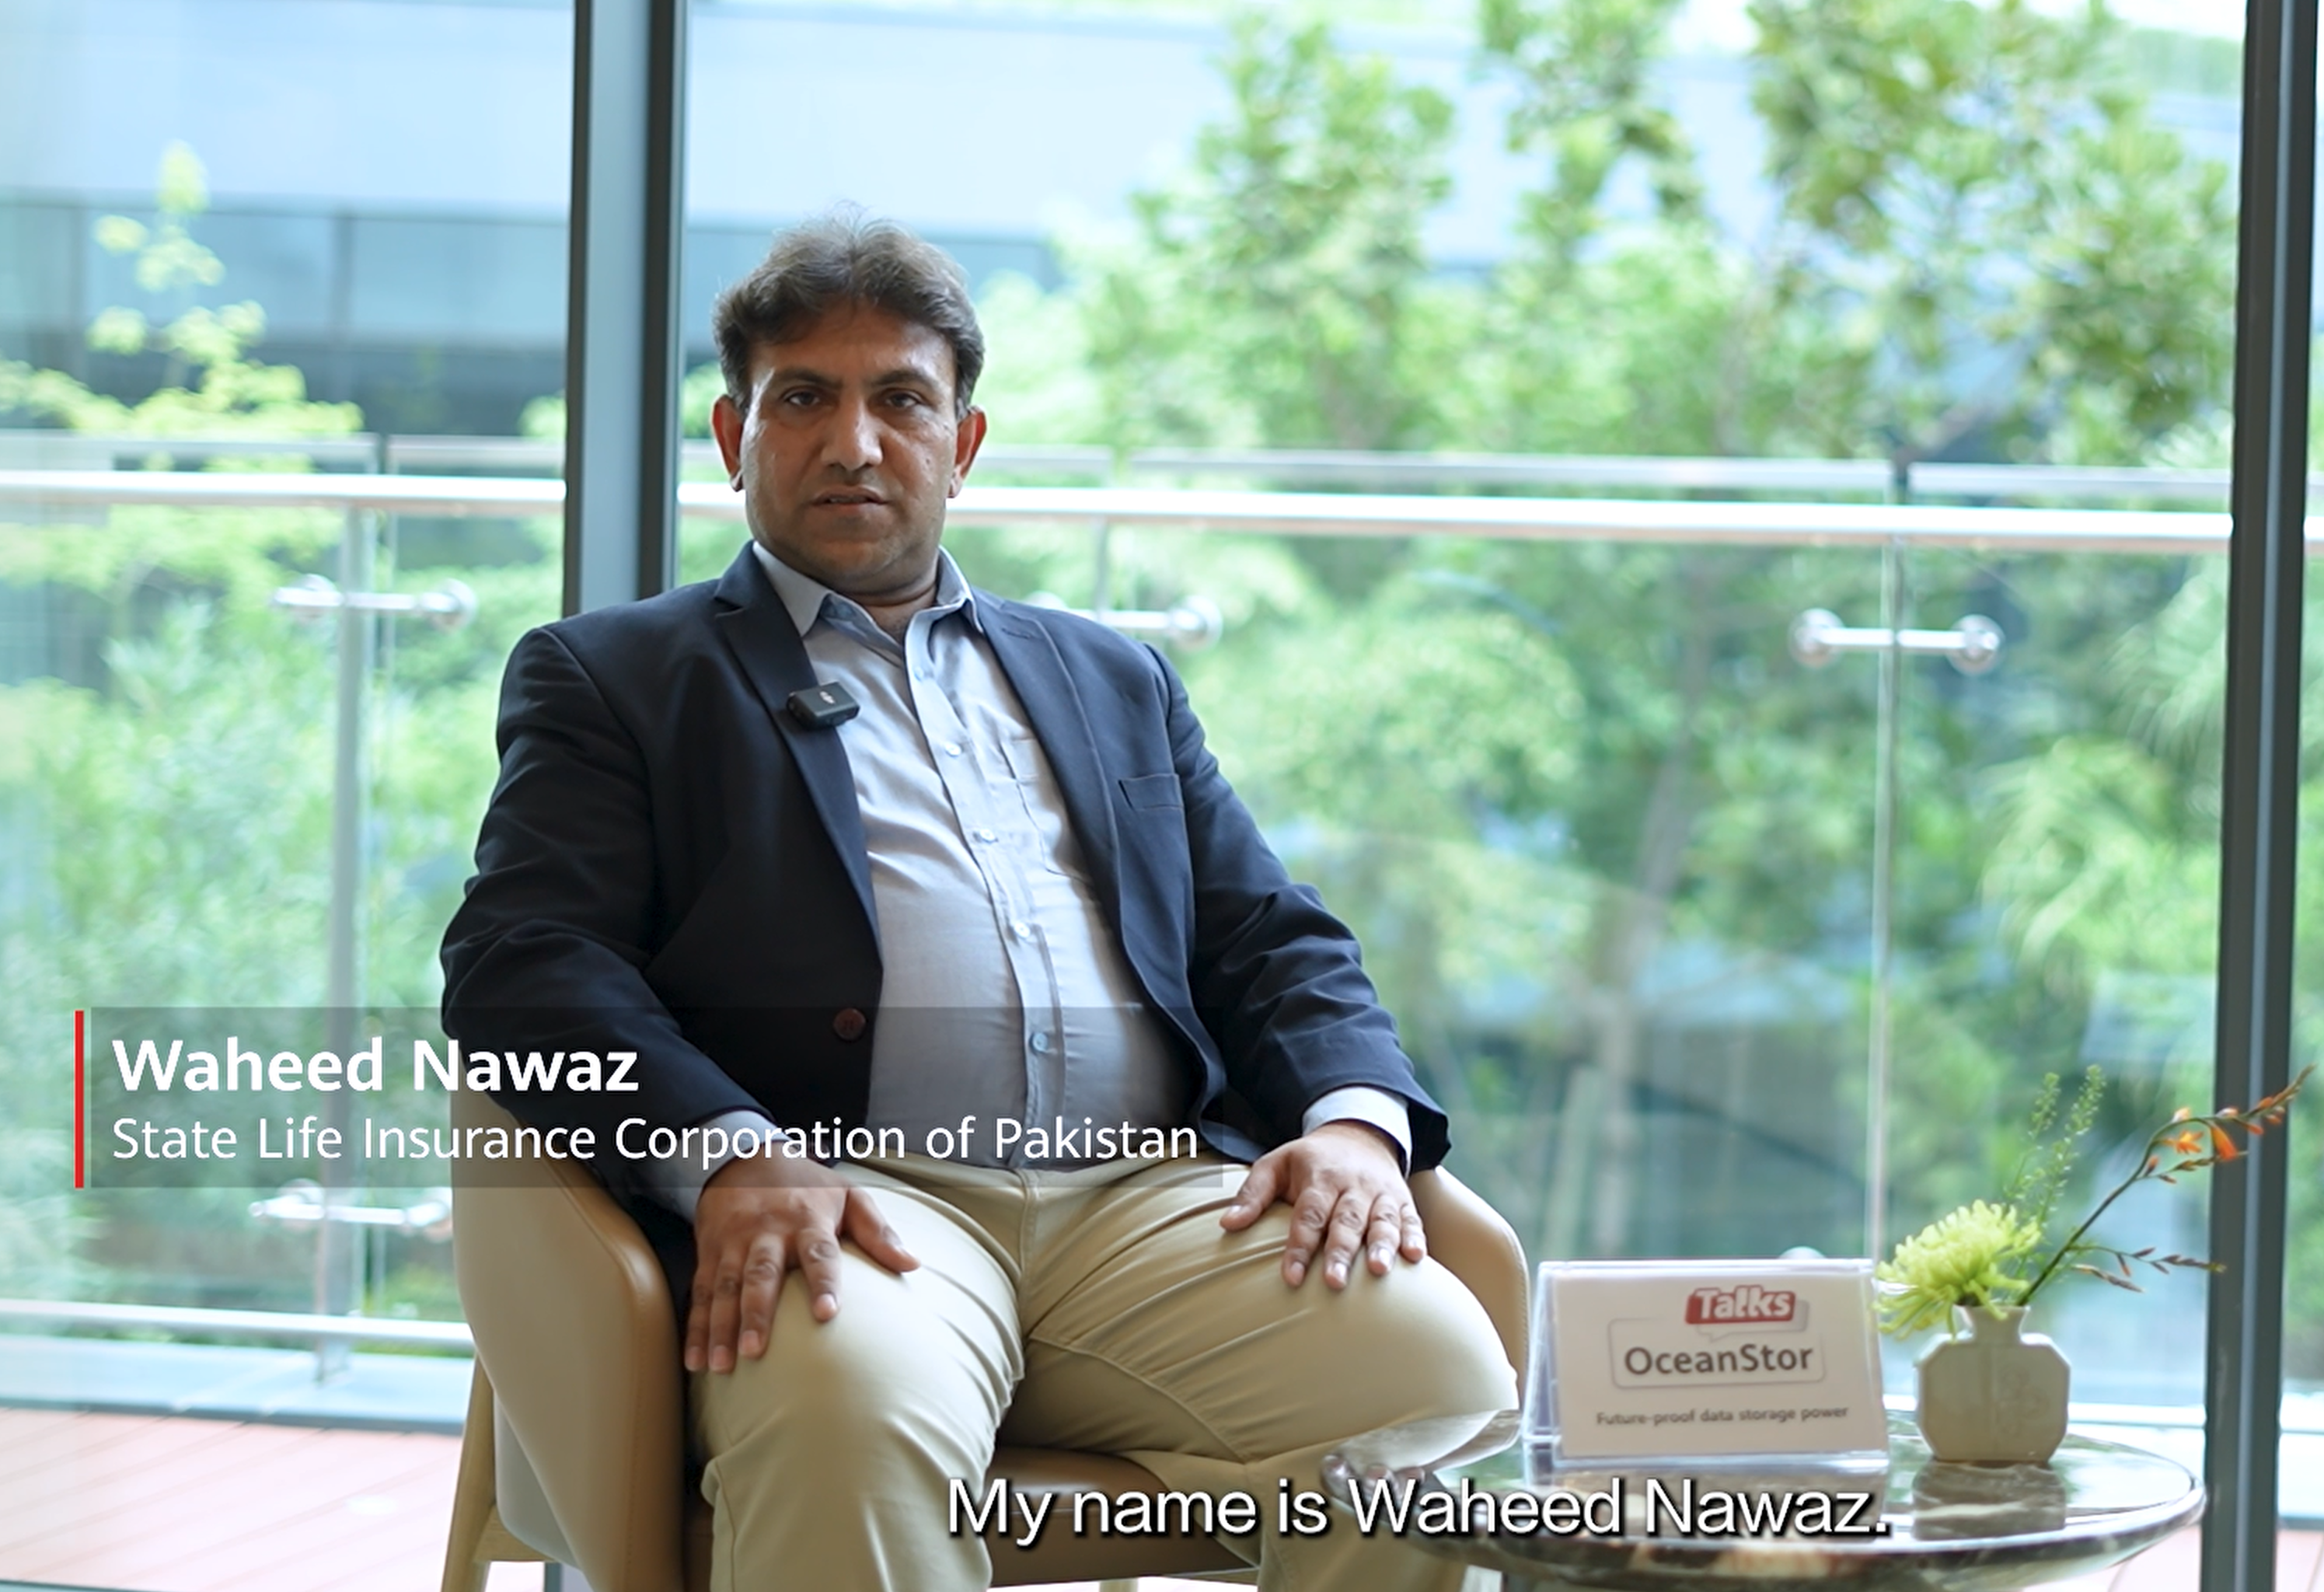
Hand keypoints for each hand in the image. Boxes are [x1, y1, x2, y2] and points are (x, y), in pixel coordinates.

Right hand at [684, 1155, 917, 1372]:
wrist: (745, 1156)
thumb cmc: (807, 1186)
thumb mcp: (849, 1196)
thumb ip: (879, 1231)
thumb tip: (912, 1265)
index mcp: (807, 1219)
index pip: (818, 1251)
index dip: (822, 1280)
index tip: (827, 1313)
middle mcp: (767, 1232)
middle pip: (761, 1274)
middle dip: (756, 1313)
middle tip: (755, 1351)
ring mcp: (734, 1243)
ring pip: (725, 1288)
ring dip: (720, 1328)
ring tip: (720, 1366)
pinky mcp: (710, 1253)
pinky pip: (701, 1293)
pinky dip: (696, 1328)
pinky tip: (695, 1360)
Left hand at [1218, 1121, 1424, 1289]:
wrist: (1358, 1134)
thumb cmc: (1310, 1161)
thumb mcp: (1276, 1164)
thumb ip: (1253, 1193)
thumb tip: (1227, 1223)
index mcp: (1320, 1177)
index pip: (1308, 1215)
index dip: (1299, 1246)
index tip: (1290, 1277)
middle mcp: (1353, 1185)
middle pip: (1346, 1221)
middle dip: (1340, 1251)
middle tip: (1333, 1282)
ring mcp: (1381, 1193)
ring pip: (1383, 1220)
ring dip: (1382, 1245)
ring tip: (1380, 1271)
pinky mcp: (1403, 1201)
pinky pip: (1412, 1220)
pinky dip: (1416, 1238)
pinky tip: (1416, 1258)